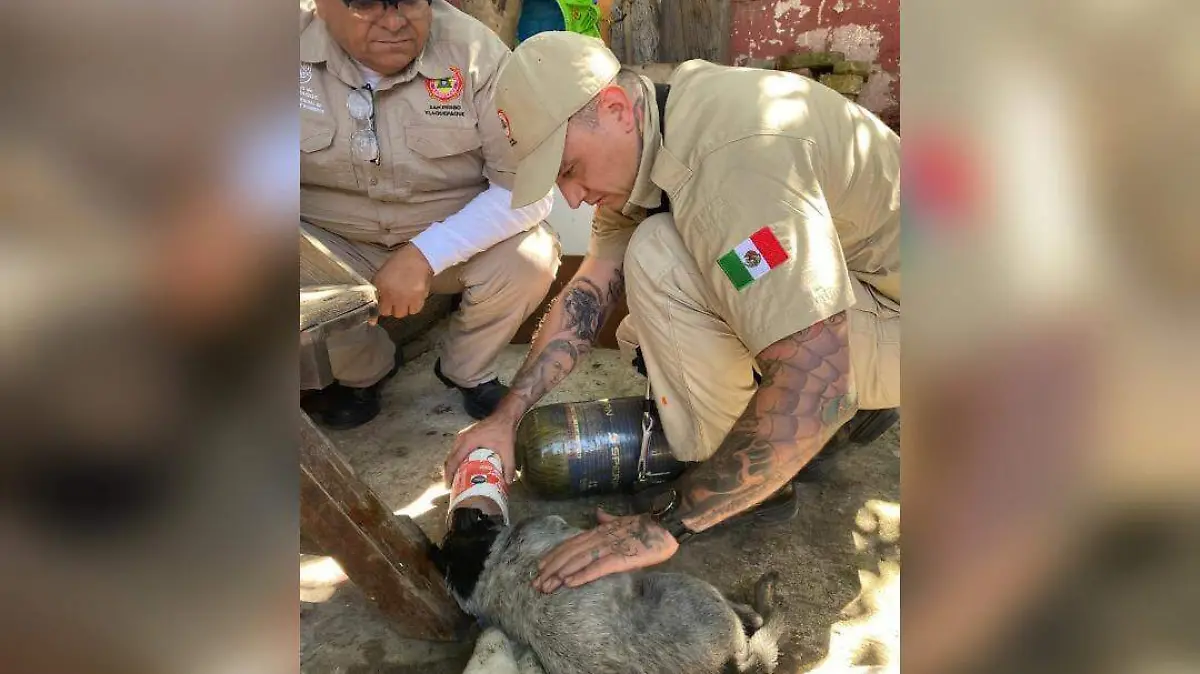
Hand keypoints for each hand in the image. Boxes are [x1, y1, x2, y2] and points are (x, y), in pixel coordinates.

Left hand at [373, 244, 432, 317]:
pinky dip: (414, 306)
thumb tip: (375, 310)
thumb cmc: (399, 263)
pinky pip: (414, 310)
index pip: (374, 308)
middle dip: (391, 307)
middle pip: (388, 313)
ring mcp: (404, 298)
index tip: (373, 321)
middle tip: (396, 299)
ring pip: (401, 313)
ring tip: (406, 297)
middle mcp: (391, 295)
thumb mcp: (382, 274)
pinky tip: (415, 296)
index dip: (376, 312)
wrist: (418, 257)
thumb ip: (378, 290)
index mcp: (380, 287)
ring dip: (403, 308)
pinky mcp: (417, 299)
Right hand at [444, 412, 519, 485]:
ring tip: (456, 480)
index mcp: (468, 442)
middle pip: (450, 458)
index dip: (449, 475)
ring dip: (452, 466)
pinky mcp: (465, 435)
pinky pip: (456, 450)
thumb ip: (508, 467)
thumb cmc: (504, 432)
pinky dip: (456, 460)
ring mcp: (462, 436)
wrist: (504, 416)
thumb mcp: (507, 450)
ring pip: (452, 454)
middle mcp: (461, 438)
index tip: (449, 487)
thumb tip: (508, 483)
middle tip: (453, 487)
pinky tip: (462, 468)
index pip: (453, 461)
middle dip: (449, 473)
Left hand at [533, 509, 678, 592]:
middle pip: (569, 553)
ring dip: (560, 573)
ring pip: (578, 560)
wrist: (667, 525)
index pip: (571, 543)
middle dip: (551, 568)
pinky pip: (597, 567)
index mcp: (599, 531)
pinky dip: (582, 574)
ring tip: (546, 585)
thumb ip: (608, 519)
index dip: (554, 555)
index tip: (539, 567)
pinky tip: (569, 583)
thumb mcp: (623, 521)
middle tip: (535, 583)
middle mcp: (599, 538)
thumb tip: (597, 513)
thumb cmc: (647, 526)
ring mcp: (609, 547)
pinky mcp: (620, 557)